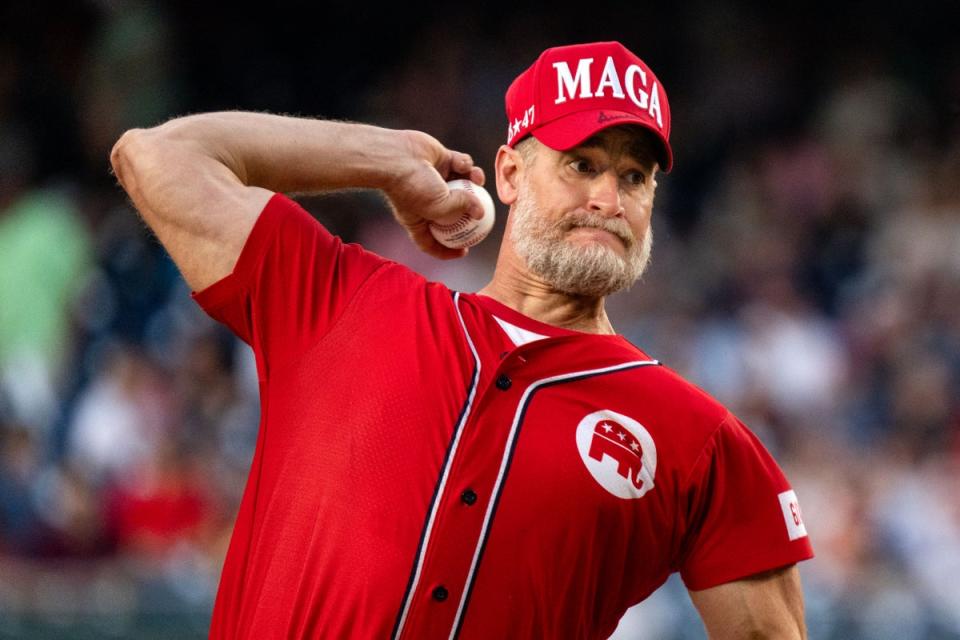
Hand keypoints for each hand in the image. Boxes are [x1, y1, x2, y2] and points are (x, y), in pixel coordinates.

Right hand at [384, 130, 486, 258]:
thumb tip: (481, 212)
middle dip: (469, 214)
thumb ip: (462, 208)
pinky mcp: (440, 159)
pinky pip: (459, 163)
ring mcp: (434, 179)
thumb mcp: (440, 208)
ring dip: (473, 182)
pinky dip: (464, 164)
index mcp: (419, 220)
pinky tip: (463, 164)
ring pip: (462, 184)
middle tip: (485, 215)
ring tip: (478, 180)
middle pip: (452, 213)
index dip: (449, 250)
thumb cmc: (412, 187)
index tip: (466, 250)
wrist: (396, 156)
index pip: (433, 242)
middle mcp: (427, 200)